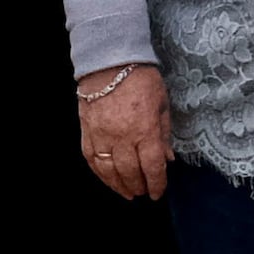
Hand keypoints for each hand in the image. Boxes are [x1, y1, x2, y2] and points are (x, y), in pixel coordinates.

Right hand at [78, 63, 170, 201]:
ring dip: (119, 185)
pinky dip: (100, 173)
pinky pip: (92, 159)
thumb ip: (164, 133)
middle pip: (130, 172)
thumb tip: (167, 158)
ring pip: (109, 170)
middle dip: (139, 186)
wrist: (109, 61)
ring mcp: (101, 135)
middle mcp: (122, 136)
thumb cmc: (141, 79)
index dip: (156, 183)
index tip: (158, 192)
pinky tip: (107, 179)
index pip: (152, 166)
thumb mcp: (162, 103)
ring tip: (127, 192)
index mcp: (145, 129)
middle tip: (143, 193)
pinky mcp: (86, 131)